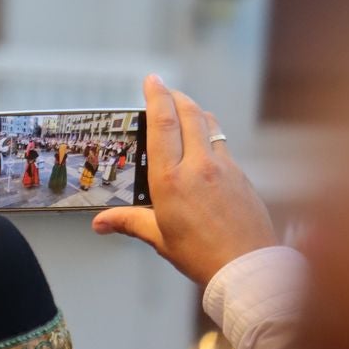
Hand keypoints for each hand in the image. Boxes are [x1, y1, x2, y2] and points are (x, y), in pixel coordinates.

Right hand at [93, 75, 276, 285]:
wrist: (247, 268)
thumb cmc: (202, 256)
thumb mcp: (160, 238)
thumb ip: (130, 222)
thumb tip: (100, 223)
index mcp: (171, 180)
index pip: (163, 125)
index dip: (157, 97)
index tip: (152, 80)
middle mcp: (199, 166)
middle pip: (189, 114)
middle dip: (176, 97)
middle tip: (166, 90)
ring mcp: (224, 168)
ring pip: (210, 125)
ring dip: (196, 111)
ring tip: (186, 110)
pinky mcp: (242, 176)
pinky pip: (224, 146)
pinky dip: (212, 135)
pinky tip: (207, 145)